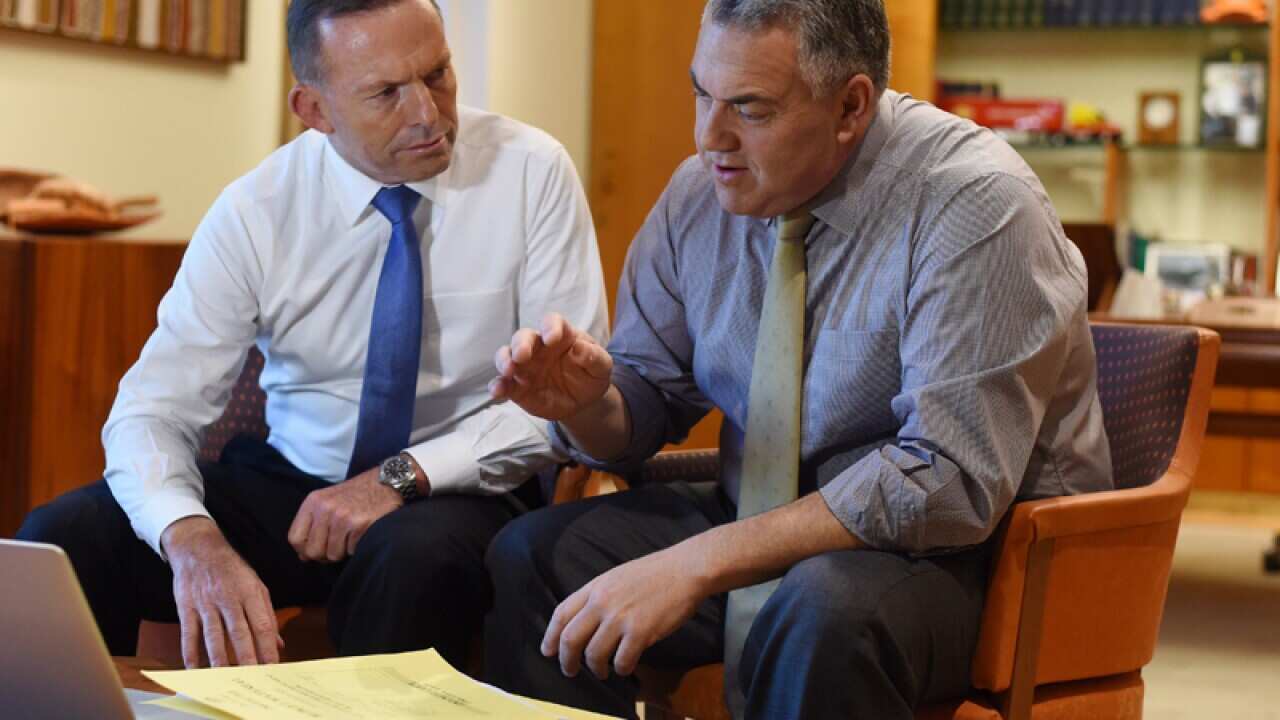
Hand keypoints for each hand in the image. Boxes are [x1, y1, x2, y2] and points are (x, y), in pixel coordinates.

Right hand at [162, 517, 282, 668]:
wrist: (198, 548)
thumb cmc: (231, 570)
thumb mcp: (255, 585)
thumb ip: (267, 614)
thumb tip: (278, 643)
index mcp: (250, 592)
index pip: (262, 624)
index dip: (267, 647)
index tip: (272, 666)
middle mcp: (228, 598)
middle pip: (239, 632)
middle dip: (247, 657)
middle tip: (252, 678)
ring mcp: (206, 603)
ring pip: (213, 635)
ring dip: (220, 658)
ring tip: (225, 677)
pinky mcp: (186, 606)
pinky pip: (188, 632)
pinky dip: (190, 652)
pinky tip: (194, 668)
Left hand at [287, 467, 402, 562]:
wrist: (388, 481)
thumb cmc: (358, 494)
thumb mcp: (329, 499)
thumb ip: (314, 523)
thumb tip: (304, 555)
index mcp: (314, 501)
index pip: (295, 538)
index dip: (304, 550)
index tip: (316, 550)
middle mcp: (325, 508)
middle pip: (313, 551)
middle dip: (325, 555)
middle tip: (337, 546)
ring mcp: (342, 516)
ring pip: (333, 554)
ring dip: (343, 551)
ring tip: (351, 536)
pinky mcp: (359, 524)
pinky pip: (351, 551)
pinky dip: (357, 546)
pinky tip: (362, 533)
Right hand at [490, 312, 612, 420]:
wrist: (583, 401)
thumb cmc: (591, 375)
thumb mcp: (602, 367)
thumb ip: (594, 357)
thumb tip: (579, 347)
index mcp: (561, 335)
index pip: (552, 322)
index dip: (550, 327)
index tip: (552, 338)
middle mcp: (539, 347)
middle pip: (524, 337)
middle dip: (520, 344)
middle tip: (521, 355)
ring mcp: (525, 366)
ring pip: (507, 356)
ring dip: (504, 361)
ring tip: (508, 370)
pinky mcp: (517, 387)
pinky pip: (503, 383)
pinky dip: (498, 386)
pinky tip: (497, 392)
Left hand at [542, 547, 704, 679]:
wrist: (684, 569)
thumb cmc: (654, 573)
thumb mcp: (616, 576)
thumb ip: (598, 596)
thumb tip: (582, 621)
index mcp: (595, 587)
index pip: (561, 614)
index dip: (550, 636)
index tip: (548, 651)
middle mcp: (603, 602)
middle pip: (570, 639)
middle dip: (566, 660)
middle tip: (570, 670)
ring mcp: (621, 618)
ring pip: (594, 655)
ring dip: (595, 669)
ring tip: (602, 672)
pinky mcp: (641, 632)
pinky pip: (622, 661)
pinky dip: (621, 669)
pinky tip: (625, 667)